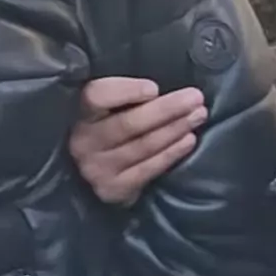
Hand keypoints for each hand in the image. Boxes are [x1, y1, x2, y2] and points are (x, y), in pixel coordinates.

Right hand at [69, 78, 207, 206]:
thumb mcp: (104, 106)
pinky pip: (148, 169)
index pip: (96, 97)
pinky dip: (171, 153)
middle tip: (195, 98)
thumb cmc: (105, 125)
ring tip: (198, 115)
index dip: (125, 91)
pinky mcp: (112, 188)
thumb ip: (121, 95)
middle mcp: (83, 142)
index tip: (154, 88)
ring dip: (175, 129)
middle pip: (128, 124)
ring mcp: (97, 168)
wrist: (90, 172)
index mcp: (77, 112)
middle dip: (166, 109)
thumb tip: (158, 86)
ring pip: (142, 146)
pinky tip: (189, 140)